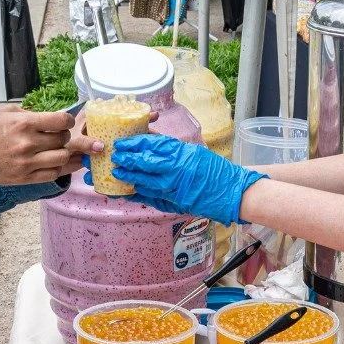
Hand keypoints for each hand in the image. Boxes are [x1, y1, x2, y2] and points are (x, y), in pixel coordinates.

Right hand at [0, 106, 102, 186]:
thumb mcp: (5, 113)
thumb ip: (30, 113)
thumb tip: (49, 118)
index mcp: (24, 123)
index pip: (61, 121)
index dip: (67, 120)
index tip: (64, 122)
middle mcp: (28, 143)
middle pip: (63, 139)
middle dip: (63, 135)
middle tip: (56, 136)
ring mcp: (28, 162)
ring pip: (62, 158)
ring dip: (62, 152)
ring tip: (54, 150)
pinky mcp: (26, 178)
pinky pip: (53, 174)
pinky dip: (56, 167)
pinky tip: (50, 162)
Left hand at [107, 134, 265, 225]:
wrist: (230, 191)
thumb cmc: (213, 170)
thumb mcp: (193, 152)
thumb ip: (172, 150)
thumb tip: (151, 144)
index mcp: (180, 152)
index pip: (151, 144)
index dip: (134, 143)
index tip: (122, 143)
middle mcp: (175, 168)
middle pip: (144, 163)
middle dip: (126, 160)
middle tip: (113, 157)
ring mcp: (173, 187)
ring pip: (144, 181)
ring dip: (128, 178)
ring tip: (116, 174)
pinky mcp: (174, 201)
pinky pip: (150, 197)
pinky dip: (137, 194)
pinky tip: (128, 192)